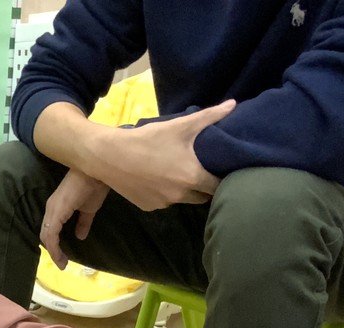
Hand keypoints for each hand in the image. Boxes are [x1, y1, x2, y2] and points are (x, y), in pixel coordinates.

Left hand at [40, 168, 109, 268]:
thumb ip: (83, 223)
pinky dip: (54, 246)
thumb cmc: (93, 186)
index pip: (50, 230)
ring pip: (47, 235)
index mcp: (56, 208)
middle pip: (46, 234)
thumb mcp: (88, 209)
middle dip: (53, 251)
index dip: (54, 245)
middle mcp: (50, 209)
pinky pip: (51, 233)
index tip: (63, 258)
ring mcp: (52, 209)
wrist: (97, 172)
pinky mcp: (56, 211)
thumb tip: (80, 236)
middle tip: (62, 263)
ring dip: (54, 251)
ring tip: (62, 263)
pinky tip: (60, 255)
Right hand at [94, 100, 235, 210]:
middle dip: (203, 187)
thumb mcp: (179, 126)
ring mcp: (163, 204)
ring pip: (182, 200)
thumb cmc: (147, 139)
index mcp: (192, 177)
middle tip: (198, 171)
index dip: (221, 179)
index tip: (219, 171)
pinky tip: (155, 180)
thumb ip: (209, 116)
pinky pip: (163, 202)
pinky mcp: (148, 207)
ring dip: (182, 191)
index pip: (218, 186)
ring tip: (174, 174)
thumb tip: (233, 104)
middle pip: (202, 197)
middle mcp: (180, 195)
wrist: (109, 155)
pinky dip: (163, 194)